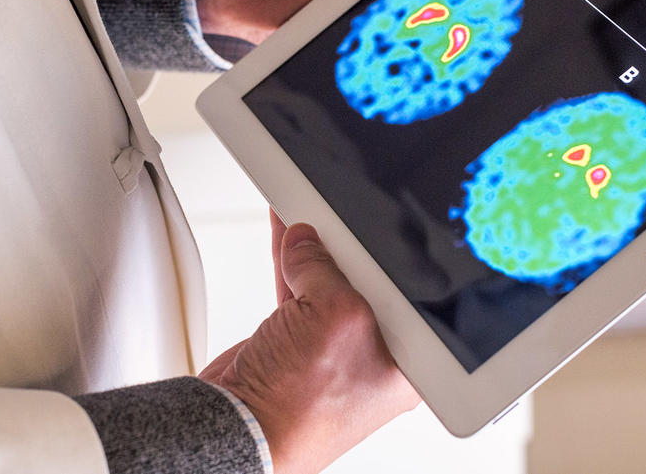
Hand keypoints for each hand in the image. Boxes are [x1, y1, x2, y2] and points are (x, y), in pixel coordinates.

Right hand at [199, 215, 419, 473]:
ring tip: (305, 214)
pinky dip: (289, 264)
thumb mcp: (334, 316)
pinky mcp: (295, 345)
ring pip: (326, 283)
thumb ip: (325, 269)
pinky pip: (298, 291)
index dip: (391, 257)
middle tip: (339, 216)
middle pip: (365, 282)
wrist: (238, 431)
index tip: (375, 226)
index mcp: (405, 361)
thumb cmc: (301, 410)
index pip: (407, 292)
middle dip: (349, 246)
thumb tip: (309, 244)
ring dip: (313, 249)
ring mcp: (330, 352)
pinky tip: (287, 237)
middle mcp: (371, 356)